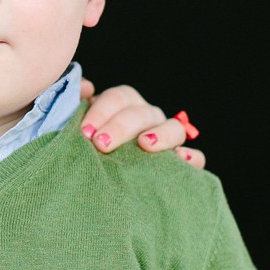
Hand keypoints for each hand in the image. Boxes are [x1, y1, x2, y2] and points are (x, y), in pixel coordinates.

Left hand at [79, 79, 204, 167]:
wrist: (93, 183)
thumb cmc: (83, 151)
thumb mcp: (74, 128)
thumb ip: (73, 104)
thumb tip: (86, 87)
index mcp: (124, 106)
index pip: (120, 98)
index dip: (102, 111)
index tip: (85, 131)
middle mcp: (148, 119)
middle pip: (142, 113)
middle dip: (121, 126)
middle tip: (100, 144)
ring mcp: (167, 140)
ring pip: (174, 128)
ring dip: (161, 134)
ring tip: (144, 144)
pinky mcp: (181, 166)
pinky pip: (196, 158)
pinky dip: (191, 157)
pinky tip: (180, 159)